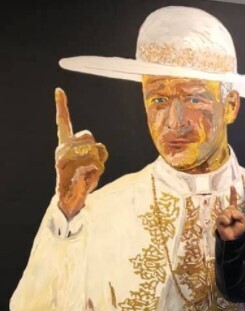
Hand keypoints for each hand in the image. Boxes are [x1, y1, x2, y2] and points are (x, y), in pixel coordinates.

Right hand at [55, 88, 107, 219]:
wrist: (73, 199)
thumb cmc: (84, 179)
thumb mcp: (94, 162)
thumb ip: (97, 150)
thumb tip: (99, 146)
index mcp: (65, 144)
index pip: (64, 122)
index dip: (62, 106)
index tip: (59, 90)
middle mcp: (62, 148)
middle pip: (88, 134)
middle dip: (96, 149)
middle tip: (90, 164)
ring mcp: (64, 158)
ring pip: (93, 150)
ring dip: (98, 163)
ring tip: (89, 173)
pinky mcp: (70, 168)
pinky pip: (94, 163)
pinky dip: (97, 171)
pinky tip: (88, 177)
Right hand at [216, 186, 244, 240]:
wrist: (234, 237)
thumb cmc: (238, 229)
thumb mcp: (243, 221)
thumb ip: (239, 214)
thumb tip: (231, 212)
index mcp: (233, 210)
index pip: (233, 201)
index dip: (233, 194)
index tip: (232, 186)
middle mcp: (227, 211)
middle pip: (230, 208)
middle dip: (234, 214)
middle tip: (234, 221)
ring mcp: (222, 215)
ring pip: (227, 212)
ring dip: (230, 219)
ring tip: (230, 224)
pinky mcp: (218, 220)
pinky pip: (223, 217)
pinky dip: (226, 221)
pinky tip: (226, 224)